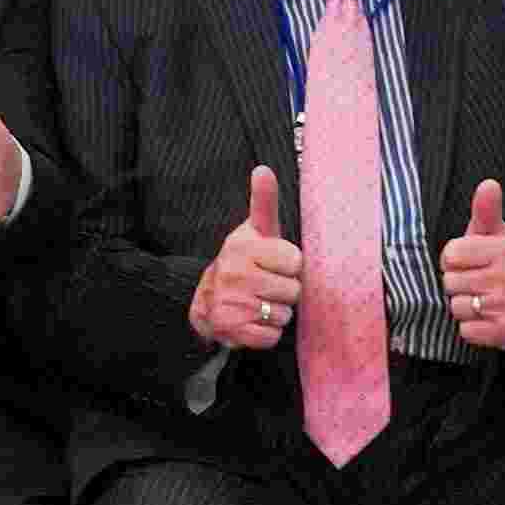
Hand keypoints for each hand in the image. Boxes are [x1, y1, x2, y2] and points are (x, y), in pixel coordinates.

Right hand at [190, 169, 305, 355]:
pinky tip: (253, 320)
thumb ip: (263, 201)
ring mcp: (232, 302)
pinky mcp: (231, 329)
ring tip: (259, 303)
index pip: (296, 262)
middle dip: (284, 292)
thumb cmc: (243, 262)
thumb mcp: (254, 231)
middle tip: (266, 286)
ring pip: (284, 315)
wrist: (208, 299)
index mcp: (244, 247)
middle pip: (293, 291)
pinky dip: (267, 333)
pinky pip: (271, 336)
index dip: (290, 266)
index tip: (274, 264)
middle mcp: (235, 273)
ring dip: (276, 313)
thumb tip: (263, 168)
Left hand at [438, 177, 504, 354]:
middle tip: (479, 283)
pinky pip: (466, 331)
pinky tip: (488, 319)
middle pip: (450, 283)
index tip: (470, 262)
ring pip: (456, 307)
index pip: (450, 255)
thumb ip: (486, 210)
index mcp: (504, 249)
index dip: (454, 260)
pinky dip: (472, 328)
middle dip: (459, 285)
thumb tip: (488, 184)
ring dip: (465, 307)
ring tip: (484, 301)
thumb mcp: (497, 235)